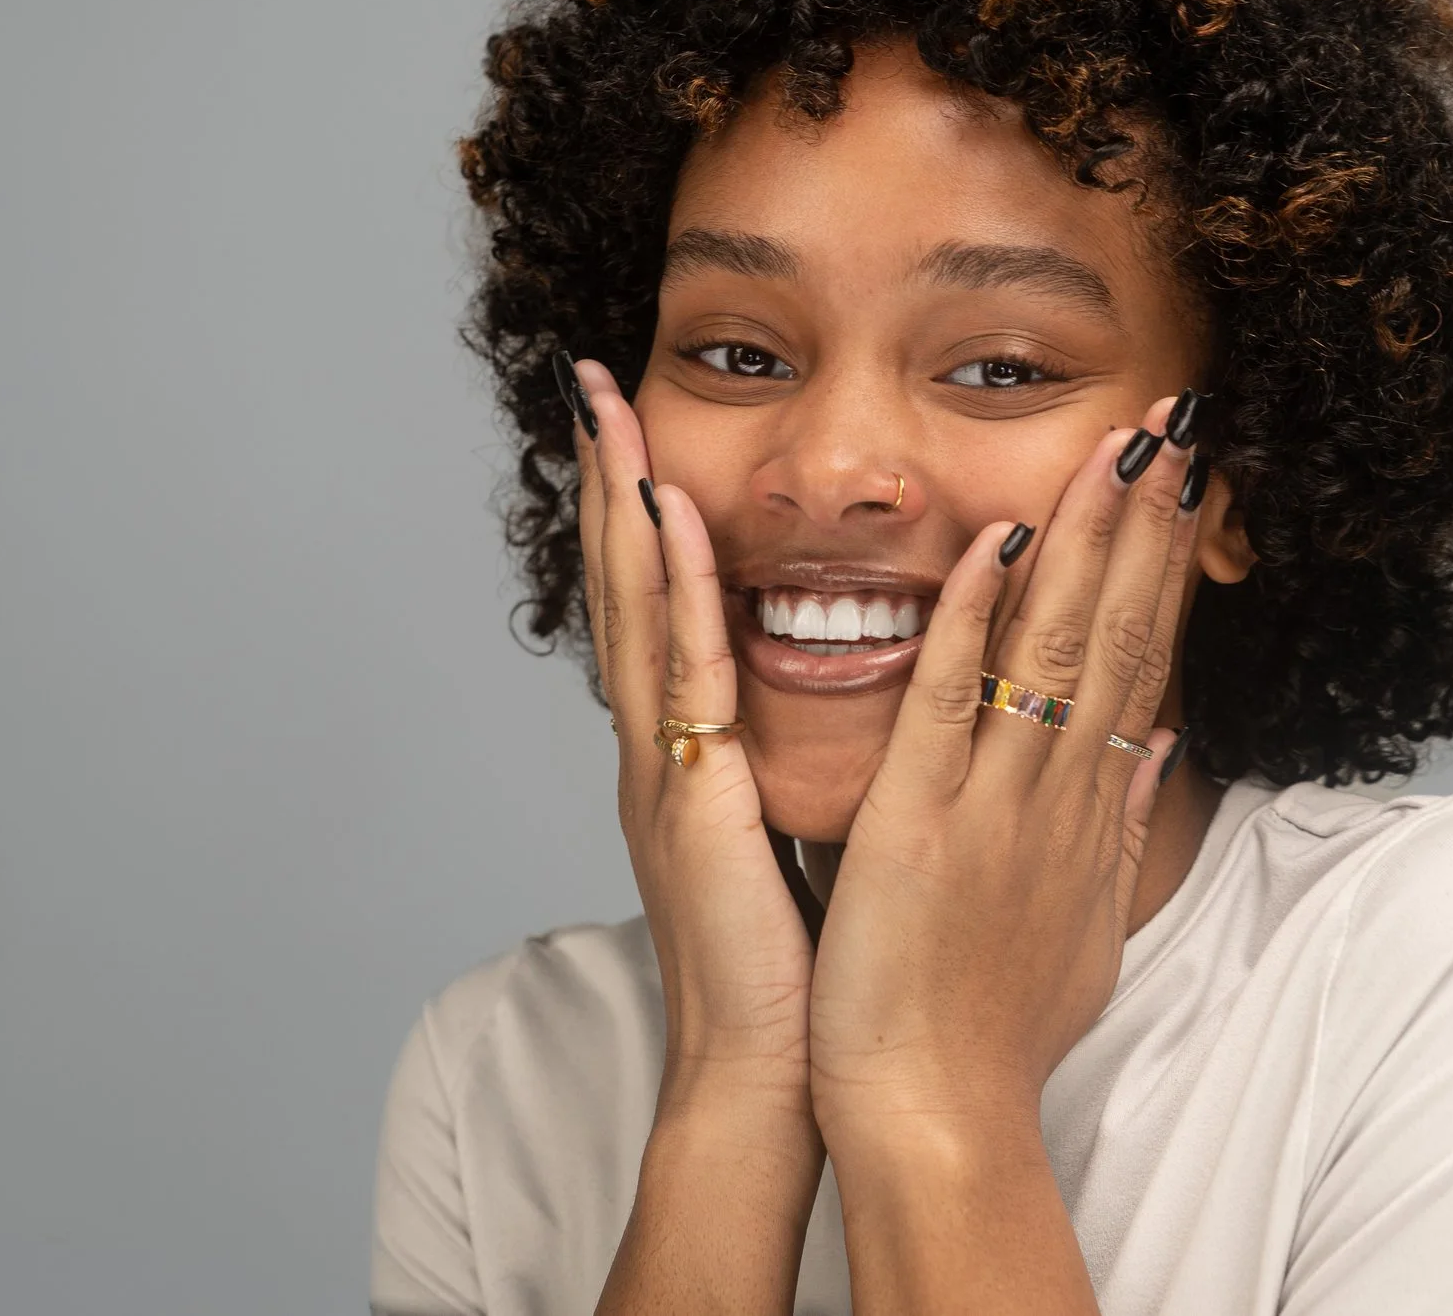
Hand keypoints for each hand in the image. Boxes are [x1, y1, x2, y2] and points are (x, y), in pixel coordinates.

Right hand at [569, 357, 817, 1113]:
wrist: (773, 1071)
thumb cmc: (802, 967)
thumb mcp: (800, 833)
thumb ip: (804, 766)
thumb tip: (861, 708)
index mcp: (692, 755)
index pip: (662, 609)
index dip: (644, 516)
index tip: (639, 426)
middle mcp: (664, 748)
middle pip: (628, 587)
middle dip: (607, 480)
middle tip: (590, 380)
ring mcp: (667, 768)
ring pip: (640, 608)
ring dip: (622, 502)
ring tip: (607, 406)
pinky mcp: (694, 796)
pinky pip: (686, 671)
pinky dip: (676, 587)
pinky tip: (668, 512)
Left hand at [807, 396, 1198, 1150]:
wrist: (942, 1114)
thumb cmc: (999, 1027)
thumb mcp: (1084, 923)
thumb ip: (1121, 826)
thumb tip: (1162, 750)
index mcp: (1086, 807)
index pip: (1141, 658)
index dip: (1166, 564)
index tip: (1187, 482)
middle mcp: (1058, 792)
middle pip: (1118, 631)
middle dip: (1146, 521)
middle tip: (1175, 422)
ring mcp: (995, 802)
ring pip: (1054, 648)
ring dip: (1085, 542)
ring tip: (1115, 449)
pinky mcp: (920, 822)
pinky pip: (952, 704)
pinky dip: (974, 623)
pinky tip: (996, 543)